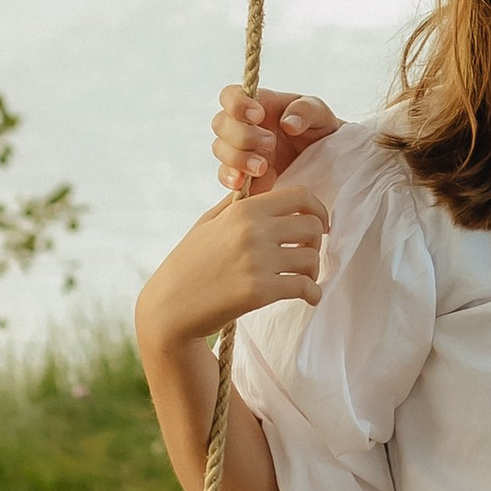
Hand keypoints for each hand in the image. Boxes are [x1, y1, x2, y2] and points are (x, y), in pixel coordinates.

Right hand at [138, 185, 327, 347]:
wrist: (169, 307)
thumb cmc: (189, 264)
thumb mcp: (208, 223)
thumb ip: (238, 202)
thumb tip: (266, 183)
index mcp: (242, 209)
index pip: (299, 196)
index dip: (318, 209)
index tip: (321, 225)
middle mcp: (252, 231)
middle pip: (311, 226)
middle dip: (316, 242)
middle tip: (307, 255)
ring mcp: (256, 261)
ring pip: (311, 259)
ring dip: (313, 271)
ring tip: (304, 279)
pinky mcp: (259, 291)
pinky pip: (304, 287)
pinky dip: (313, 294)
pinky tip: (310, 297)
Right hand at [214, 83, 340, 195]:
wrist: (324, 157)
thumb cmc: (317, 127)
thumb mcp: (319, 112)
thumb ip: (306, 110)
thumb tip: (288, 124)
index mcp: (257, 103)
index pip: (230, 95)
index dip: (236, 104)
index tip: (258, 115)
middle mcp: (242, 125)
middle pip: (220, 124)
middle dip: (242, 135)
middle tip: (270, 142)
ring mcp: (240, 149)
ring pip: (220, 149)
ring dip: (238, 158)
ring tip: (263, 167)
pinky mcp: (243, 173)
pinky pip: (225, 175)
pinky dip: (231, 178)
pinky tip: (242, 183)